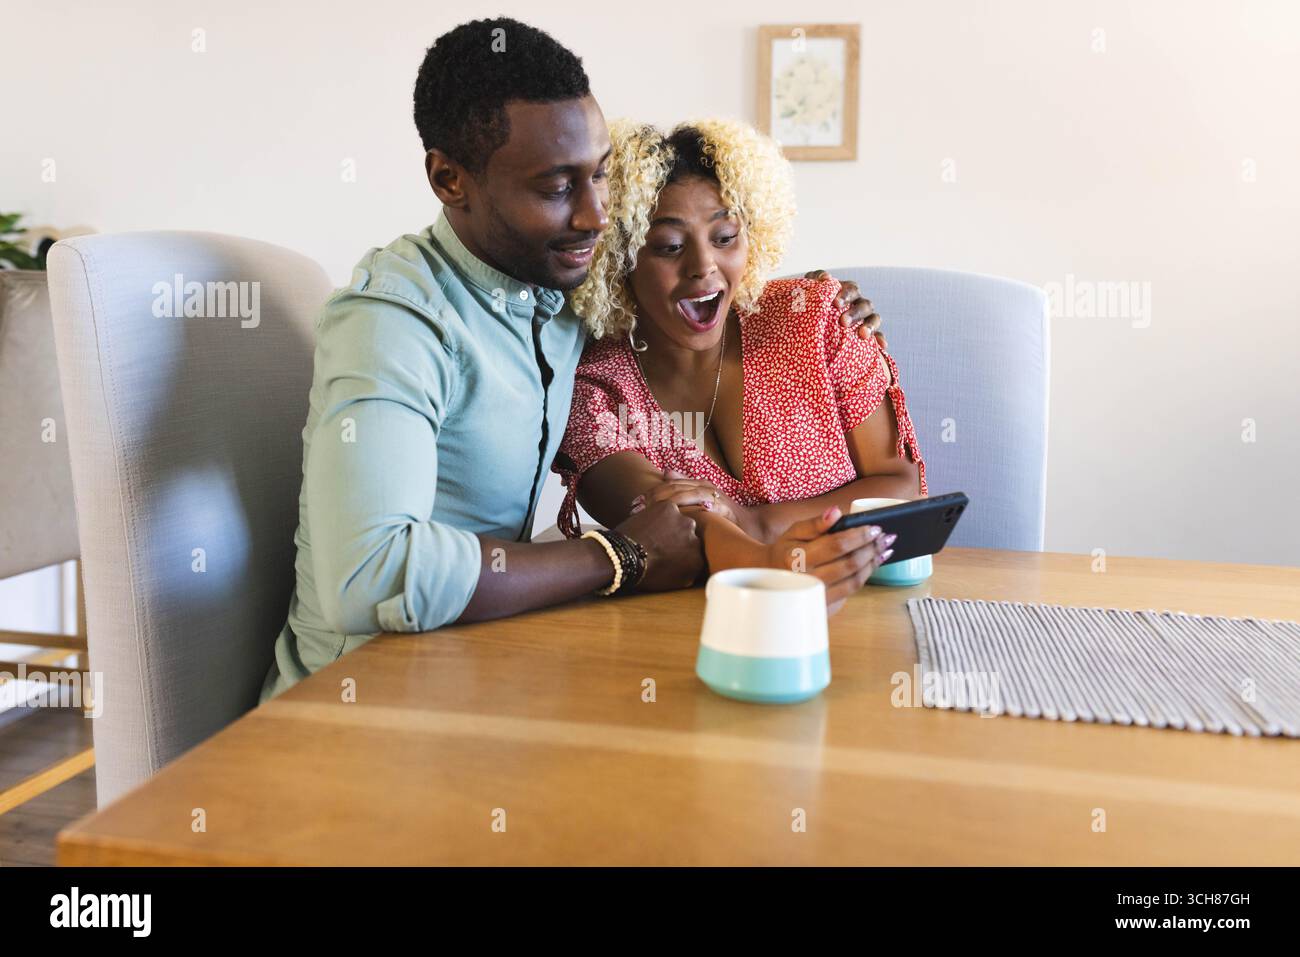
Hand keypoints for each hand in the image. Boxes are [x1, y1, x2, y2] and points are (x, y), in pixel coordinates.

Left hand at [615, 500, 703, 590]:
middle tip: (662, 543)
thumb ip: (689, 572)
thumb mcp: (673, 582)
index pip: (696, 553)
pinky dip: (660, 514)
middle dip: (679, 538)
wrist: (624, 557)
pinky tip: (649, 523)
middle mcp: (696, 540)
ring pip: (679, 521)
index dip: (682, 553)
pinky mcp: (669, 508)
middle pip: (690, 535)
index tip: (672, 554)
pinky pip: (668, 509)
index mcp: (698, 560)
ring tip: (653, 533)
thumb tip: (694, 566)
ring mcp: (684, 522)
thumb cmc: (645, 573)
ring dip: (671, 525)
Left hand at [630, 469, 758, 536]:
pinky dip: (689, 509)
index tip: (635, 503)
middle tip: (636, 509)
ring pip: (686, 494)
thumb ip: (684, 487)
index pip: (669, 485)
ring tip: (650, 512)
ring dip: (666, 502)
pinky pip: (704, 506)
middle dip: (654, 498)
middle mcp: (704, 486)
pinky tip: (676, 516)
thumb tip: (665, 471)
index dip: (651, 493)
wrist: (748, 525)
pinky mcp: (722, 507)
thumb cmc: (721, 516)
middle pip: (674, 488)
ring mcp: (714, 496)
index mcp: (697, 484)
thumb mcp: (699, 502)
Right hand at [762, 505, 893, 615]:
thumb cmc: (786, 550)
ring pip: (855, 580)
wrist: (771, 577)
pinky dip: (866, 575)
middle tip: (886, 537)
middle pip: (850, 564)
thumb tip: (837, 512)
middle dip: (872, 548)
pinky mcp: (825, 606)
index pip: (836, 545)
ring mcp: (818, 597)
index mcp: (798, 558)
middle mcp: (808, 580)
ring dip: (873, 563)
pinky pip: (851, 590)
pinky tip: (873, 563)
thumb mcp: (795, 531)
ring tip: (884, 549)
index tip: (875, 527)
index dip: (859, 536)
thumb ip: (816, 523)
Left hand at [803, 269, 886, 348]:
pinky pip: (878, 336)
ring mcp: (865, 319)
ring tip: (863, 335)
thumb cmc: (811, 303)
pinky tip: (882, 346)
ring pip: (875, 318)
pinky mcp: (868, 334)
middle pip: (864, 305)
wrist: (810, 322)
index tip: (836, 304)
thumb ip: (815, 278)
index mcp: (848, 292)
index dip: (846, 295)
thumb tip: (826, 278)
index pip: (851, 289)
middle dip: (855, 313)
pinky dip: (880, 340)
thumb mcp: (809, 289)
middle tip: (843, 322)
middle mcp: (859, 304)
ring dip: (870, 325)